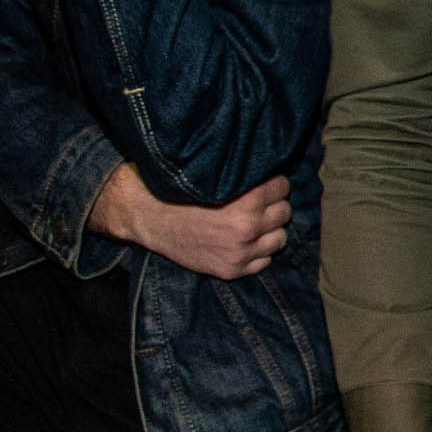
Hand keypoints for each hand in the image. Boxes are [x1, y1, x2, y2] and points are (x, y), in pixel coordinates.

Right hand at [87, 164, 288, 277]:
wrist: (147, 218)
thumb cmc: (179, 191)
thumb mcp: (214, 176)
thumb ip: (246, 174)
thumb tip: (273, 162)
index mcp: (247, 200)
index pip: (282, 187)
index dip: (274, 183)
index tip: (265, 183)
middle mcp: (247, 227)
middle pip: (284, 212)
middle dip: (273, 205)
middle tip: (259, 203)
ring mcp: (241, 251)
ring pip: (279, 238)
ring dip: (269, 230)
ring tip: (254, 222)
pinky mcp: (232, 269)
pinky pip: (264, 261)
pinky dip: (258, 251)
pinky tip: (244, 241)